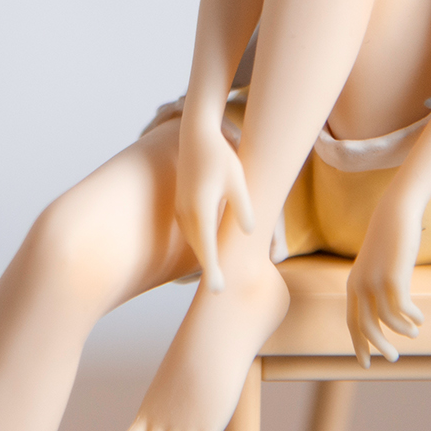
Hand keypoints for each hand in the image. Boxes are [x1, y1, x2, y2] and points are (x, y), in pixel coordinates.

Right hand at [174, 110, 253, 291]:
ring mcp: (182, 209)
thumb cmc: (221, 156)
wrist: (196, 135)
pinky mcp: (182, 206)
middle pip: (199, 248)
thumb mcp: (238, 180)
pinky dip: (200, 245)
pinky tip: (209, 253)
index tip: (218, 290)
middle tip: (221, 294)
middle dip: (209, 270)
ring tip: (216, 278)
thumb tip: (249, 232)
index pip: (207, 246)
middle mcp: (188, 211)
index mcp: (202, 207)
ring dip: (204, 258)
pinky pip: (191, 232)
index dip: (213, 269)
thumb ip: (243, 207)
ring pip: (195, 241)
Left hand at [344, 199, 424, 365]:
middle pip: (365, 327)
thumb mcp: (377, 268)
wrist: (394, 215)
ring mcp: (375, 281)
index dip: (358, 345)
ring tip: (414, 333)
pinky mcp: (393, 276)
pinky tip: (420, 318)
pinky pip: (402, 308)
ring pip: (386, 320)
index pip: (351, 322)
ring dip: (402, 331)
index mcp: (353, 285)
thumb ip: (376, 289)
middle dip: (379, 346)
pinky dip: (412, 317)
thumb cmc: (388, 243)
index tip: (365, 364)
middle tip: (393, 358)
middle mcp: (360, 285)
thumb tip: (385, 317)